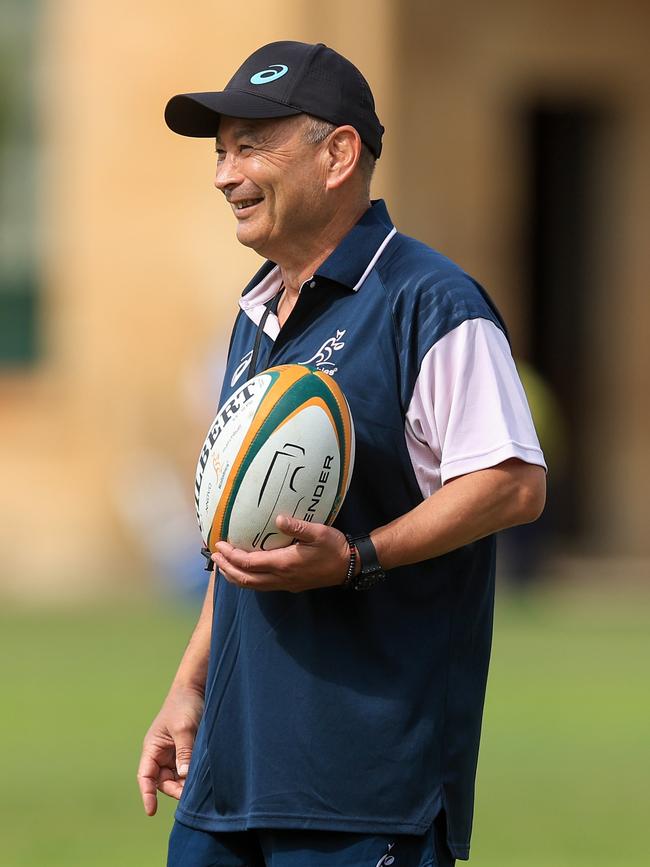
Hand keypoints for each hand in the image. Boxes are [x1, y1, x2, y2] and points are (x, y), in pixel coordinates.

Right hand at [137, 685, 203, 815]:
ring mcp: (174, 753)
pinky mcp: (187, 751)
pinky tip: (202, 778)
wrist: (196, 688)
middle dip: (174, 790)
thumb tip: (183, 776)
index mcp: (152, 748)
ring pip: (176, 778)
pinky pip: (187, 770)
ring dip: (184, 784)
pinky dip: (192, 776)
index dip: (146, 794)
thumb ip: (184, 752)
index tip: (151, 811)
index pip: (145, 776)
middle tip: (189, 794)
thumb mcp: (184, 728)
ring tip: (198, 786)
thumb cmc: (184, 705)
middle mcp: (160, 754)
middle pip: (163, 782)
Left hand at [213, 515, 349, 592]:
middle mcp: (281, 578)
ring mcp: (285, 584)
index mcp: (284, 564)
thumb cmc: (334, 547)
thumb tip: (277, 519)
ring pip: (252, 586)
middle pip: (245, 579)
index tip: (219, 545)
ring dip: (235, 577)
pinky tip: (245, 571)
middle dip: (226, 568)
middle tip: (214, 556)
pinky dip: (247, 580)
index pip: (249, 563)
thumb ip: (297, 526)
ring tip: (222, 565)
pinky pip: (262, 586)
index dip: (231, 556)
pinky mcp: (290, 585)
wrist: (349, 566)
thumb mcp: (318, 532)